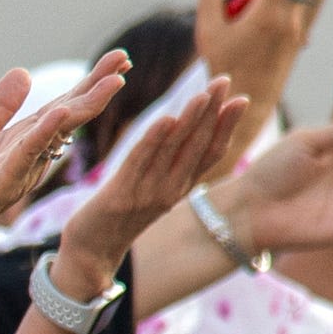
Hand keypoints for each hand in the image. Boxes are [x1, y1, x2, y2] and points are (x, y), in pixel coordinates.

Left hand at [0, 56, 130, 300]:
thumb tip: (23, 73)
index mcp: (24, 139)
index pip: (62, 105)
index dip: (88, 83)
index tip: (118, 58)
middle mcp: (29, 153)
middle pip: (69, 115)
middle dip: (97, 88)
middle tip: (125, 62)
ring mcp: (18, 168)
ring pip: (57, 132)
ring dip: (84, 106)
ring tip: (112, 82)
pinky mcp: (0, 183)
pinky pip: (25, 154)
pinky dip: (43, 133)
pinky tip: (60, 113)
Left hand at [55, 78, 245, 293]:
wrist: (90, 252)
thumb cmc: (120, 216)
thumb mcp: (154, 189)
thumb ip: (172, 163)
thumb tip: (189, 130)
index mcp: (180, 187)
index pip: (211, 153)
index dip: (227, 126)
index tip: (242, 98)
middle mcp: (170, 190)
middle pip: (197, 146)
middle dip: (213, 112)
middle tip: (224, 81)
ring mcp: (148, 194)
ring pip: (173, 151)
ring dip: (190, 121)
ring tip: (203, 94)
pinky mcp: (122, 196)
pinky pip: (140, 163)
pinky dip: (154, 140)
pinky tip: (166, 119)